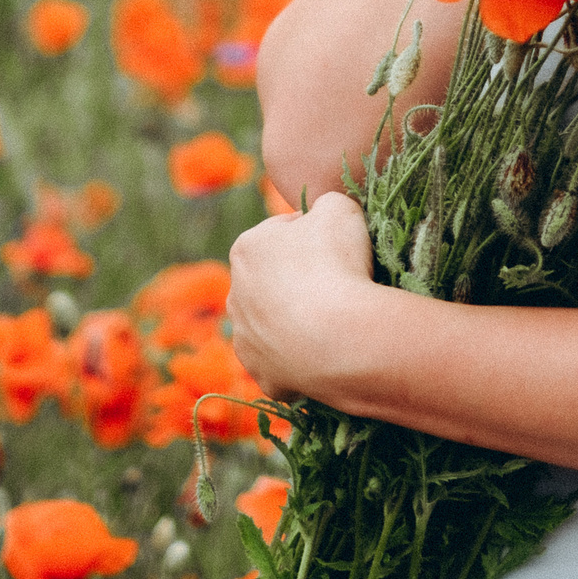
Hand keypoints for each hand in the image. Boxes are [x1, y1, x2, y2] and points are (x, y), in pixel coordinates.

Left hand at [226, 192, 381, 401]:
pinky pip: (284, 364)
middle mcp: (235, 294)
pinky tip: (327, 354)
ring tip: (334, 322)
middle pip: (273, 281)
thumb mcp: (339, 207)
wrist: (342, 336)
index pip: (282, 233)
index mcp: (246, 248)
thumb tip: (321, 216)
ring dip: (296, 322)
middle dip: (299, 281)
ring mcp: (246, 339)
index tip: (338, 248)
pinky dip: (303, 360)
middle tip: (337, 284)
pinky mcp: (264, 375)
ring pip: (274, 325)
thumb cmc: (338, 263)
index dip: (315, 237)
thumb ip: (324, 203)